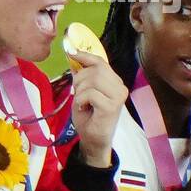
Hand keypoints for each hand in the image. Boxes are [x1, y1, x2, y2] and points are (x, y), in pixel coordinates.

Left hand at [67, 51, 125, 167]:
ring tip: (82, 102)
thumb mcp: (83, 92)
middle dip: (79, 79)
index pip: (101, 62)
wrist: (93, 139)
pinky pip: (90, 94)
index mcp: (114, 81)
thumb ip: (83, 76)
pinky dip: (81, 100)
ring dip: (80, 91)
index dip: (85, 55)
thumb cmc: (89, 116)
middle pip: (96, 69)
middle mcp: (120, 86)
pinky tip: (84, 108)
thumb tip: (74, 55)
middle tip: (78, 93)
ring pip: (93, 80)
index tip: (71, 51)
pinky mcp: (112, 105)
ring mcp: (118, 96)